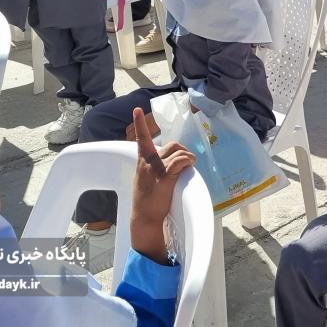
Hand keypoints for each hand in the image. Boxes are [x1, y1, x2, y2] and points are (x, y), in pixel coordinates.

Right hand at [130, 108, 194, 263]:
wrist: (144, 217)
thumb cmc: (147, 200)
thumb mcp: (145, 179)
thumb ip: (152, 167)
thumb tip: (170, 160)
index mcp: (142, 162)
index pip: (141, 139)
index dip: (139, 124)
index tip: (136, 110)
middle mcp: (148, 163)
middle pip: (171, 145)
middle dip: (182, 150)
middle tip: (186, 162)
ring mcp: (156, 170)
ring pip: (178, 151)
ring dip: (188, 156)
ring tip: (190, 165)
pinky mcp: (165, 177)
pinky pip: (180, 161)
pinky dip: (188, 161)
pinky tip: (190, 166)